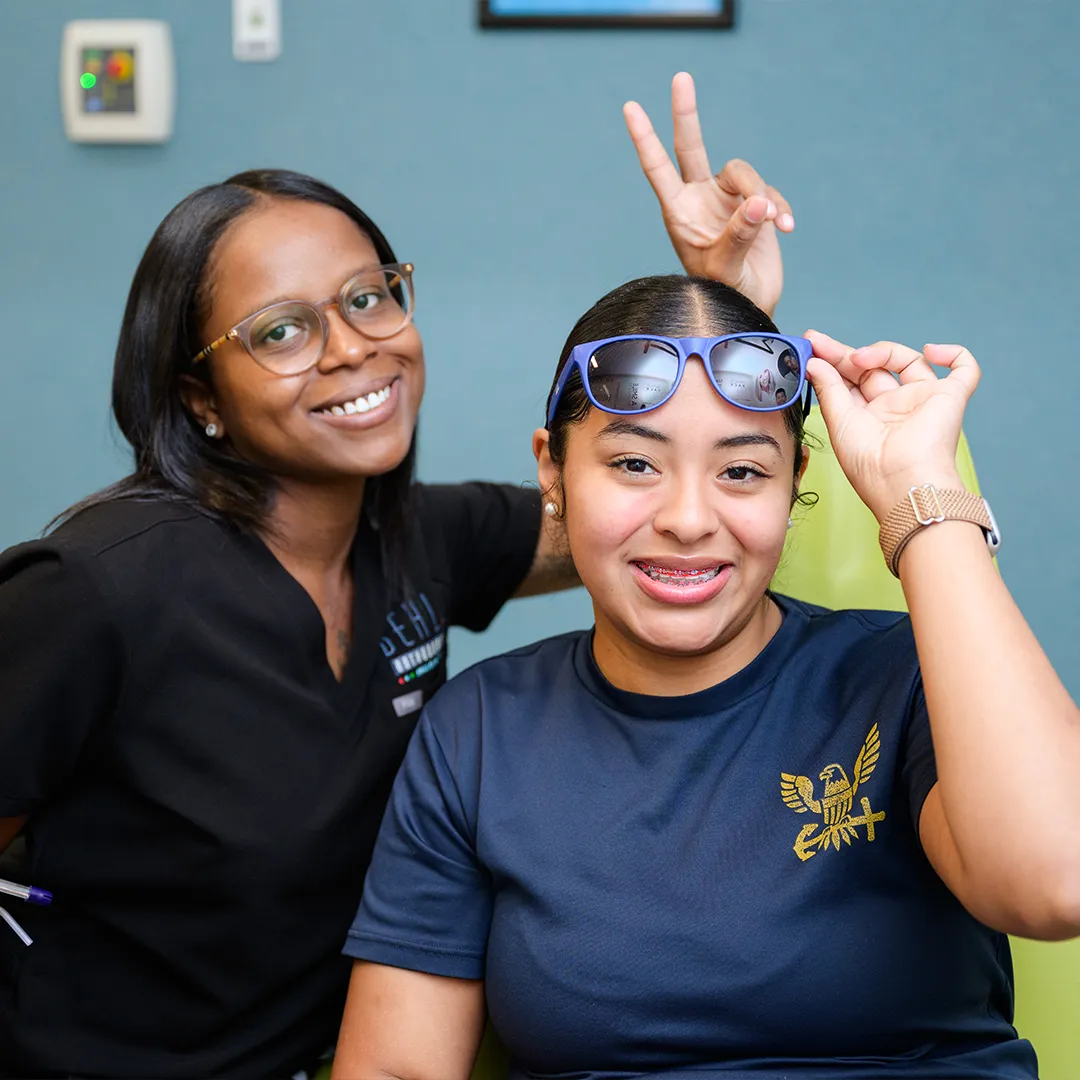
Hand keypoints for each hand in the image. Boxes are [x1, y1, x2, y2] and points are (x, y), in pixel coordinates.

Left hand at [623, 72, 793, 316]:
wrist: (749, 308)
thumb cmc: (722, 297)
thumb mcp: (726, 268)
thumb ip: (740, 234)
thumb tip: (760, 202)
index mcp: (679, 212)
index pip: (658, 168)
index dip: (645, 138)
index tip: (631, 107)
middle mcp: (699, 199)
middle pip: (691, 146)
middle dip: (686, 113)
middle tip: (680, 77)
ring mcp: (726, 200)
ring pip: (745, 173)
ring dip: (763, 194)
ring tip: (775, 223)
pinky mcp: (754, 205)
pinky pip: (769, 191)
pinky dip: (780, 206)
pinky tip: (787, 227)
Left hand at [805, 331, 979, 521]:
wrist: (902, 480)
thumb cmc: (869, 464)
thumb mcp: (839, 421)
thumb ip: (828, 388)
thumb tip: (814, 362)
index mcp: (869, 417)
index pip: (851, 380)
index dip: (832, 361)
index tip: (812, 344)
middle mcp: (896, 407)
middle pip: (875, 367)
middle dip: (847, 354)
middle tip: (823, 345)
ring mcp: (923, 400)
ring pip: (910, 361)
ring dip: (883, 351)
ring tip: (860, 358)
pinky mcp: (951, 398)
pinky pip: (964, 369)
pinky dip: (954, 354)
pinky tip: (930, 351)